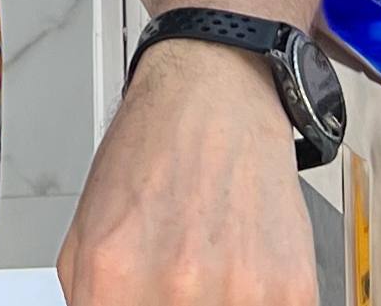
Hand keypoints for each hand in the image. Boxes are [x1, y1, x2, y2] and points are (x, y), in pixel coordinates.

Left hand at [56, 37, 318, 303]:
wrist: (214, 95)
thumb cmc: (152, 148)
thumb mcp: (88, 225)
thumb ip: (91, 294)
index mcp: (113, 275)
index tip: (139, 300)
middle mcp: (176, 288)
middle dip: (168, 305)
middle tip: (175, 277)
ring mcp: (239, 294)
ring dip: (217, 303)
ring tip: (208, 265)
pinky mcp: (292, 293)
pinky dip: (255, 299)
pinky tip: (242, 264)